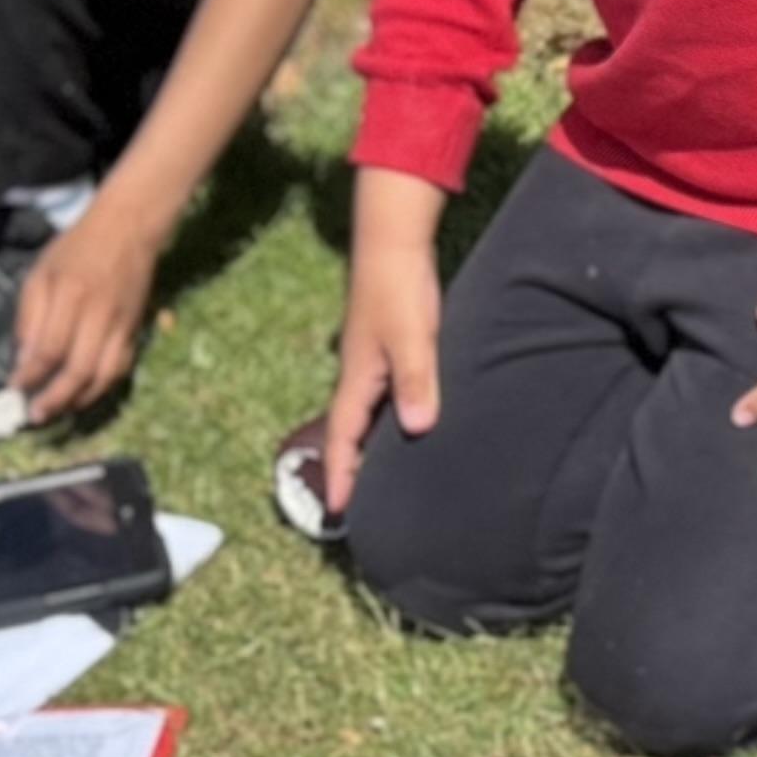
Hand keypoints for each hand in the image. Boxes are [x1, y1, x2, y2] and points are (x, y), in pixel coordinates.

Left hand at [5, 197, 170, 425]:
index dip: (31, 374)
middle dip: (54, 398)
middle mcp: (98, 314)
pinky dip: (101, 388)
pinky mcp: (135, 331)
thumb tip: (23, 361)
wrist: (128, 230)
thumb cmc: (75, 250)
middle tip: (35, 416)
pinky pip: (120, 369)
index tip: (15, 389)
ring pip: (103, 376)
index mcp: (70, 295)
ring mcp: (121, 325)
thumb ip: (30, 317)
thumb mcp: (41, 274)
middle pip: (78, 369)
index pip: (50, 347)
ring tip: (58, 413)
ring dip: (79, 400)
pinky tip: (83, 396)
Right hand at [317, 167, 449, 517]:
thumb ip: (416, 382)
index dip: (341, 475)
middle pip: (350, 433)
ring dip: (368, 446)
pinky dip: (386, 421)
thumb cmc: (400, 289)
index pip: (343, 438)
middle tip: (358, 506)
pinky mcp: (388, 350)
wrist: (395, 244)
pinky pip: (382, 398)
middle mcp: (360, 376)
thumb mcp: (412, 338)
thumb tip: (417, 428)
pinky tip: (406, 428)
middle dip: (350, 469)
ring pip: (366, 416)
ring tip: (381, 478)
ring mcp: (372, 363)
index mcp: (358, 379)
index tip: (339, 512)